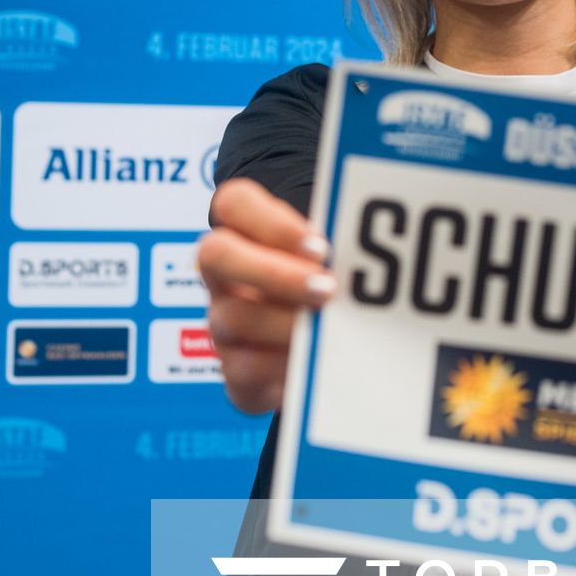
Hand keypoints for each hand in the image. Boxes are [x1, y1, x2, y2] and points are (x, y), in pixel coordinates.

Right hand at [197, 177, 336, 415]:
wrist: (313, 363)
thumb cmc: (323, 298)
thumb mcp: (327, 267)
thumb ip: (332, 253)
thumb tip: (360, 254)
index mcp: (246, 236)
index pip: (232, 203)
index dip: (271, 221)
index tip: (319, 246)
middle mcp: (224, 277)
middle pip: (215, 253)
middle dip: (273, 272)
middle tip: (326, 289)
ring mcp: (222, 323)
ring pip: (233, 317)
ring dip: (286, 323)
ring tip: (329, 330)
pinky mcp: (235, 372)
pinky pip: (246, 370)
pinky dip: (285, 367)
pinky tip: (316, 365)